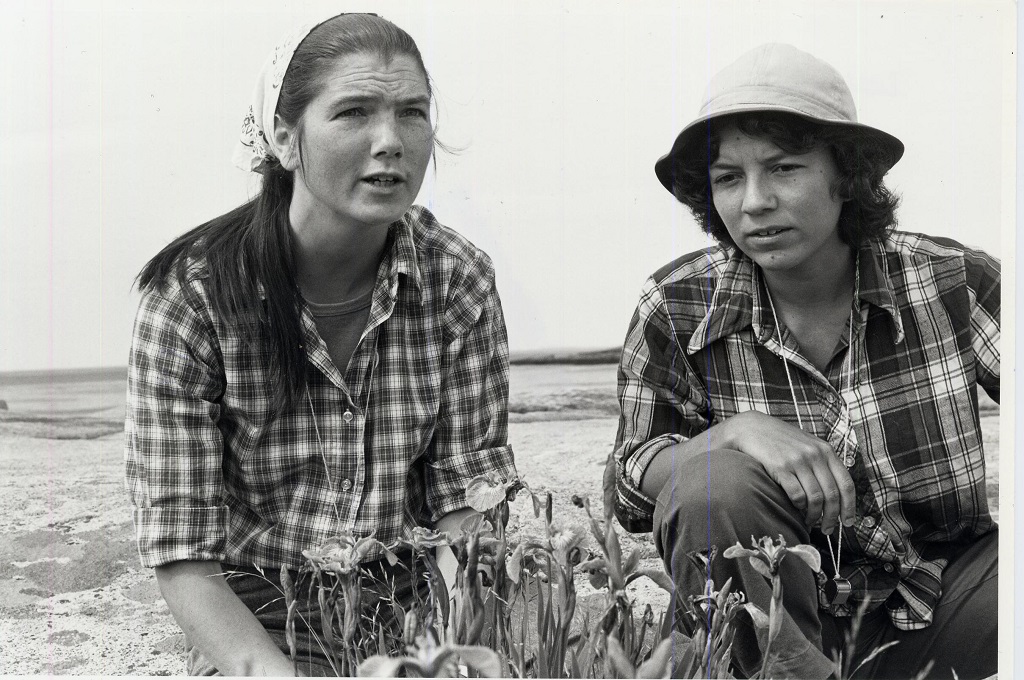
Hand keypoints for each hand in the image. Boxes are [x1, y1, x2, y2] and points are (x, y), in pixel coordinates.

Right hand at [722, 410, 855, 533]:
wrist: (751, 428)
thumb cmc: (780, 440)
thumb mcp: (807, 445)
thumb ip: (822, 463)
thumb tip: (835, 495)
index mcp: (826, 450)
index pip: (846, 483)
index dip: (849, 507)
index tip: (848, 522)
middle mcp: (815, 455)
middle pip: (832, 495)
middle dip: (832, 517)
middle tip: (827, 529)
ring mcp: (798, 461)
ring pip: (815, 498)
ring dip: (814, 516)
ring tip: (810, 522)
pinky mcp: (781, 467)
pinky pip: (797, 495)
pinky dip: (799, 507)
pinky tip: (796, 509)